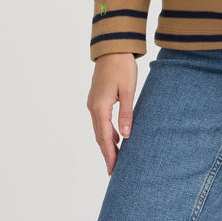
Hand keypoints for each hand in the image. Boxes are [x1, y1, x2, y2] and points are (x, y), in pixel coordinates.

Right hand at [87, 52, 137, 175]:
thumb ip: (126, 114)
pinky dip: (108, 132)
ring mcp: (93, 103)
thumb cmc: (122, 67)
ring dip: (107, 144)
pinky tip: (118, 138)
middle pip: (100, 137)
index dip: (109, 155)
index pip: (105, 138)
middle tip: (114, 171)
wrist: (112, 48)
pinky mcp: (96, 99)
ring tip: (117, 159)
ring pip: (99, 130)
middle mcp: (93, 107)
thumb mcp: (128, 91)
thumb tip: (126, 137)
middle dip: (107, 154)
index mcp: (100, 107)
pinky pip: (101, 121)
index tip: (113, 170)